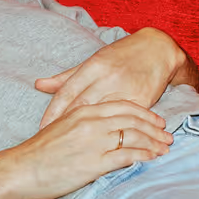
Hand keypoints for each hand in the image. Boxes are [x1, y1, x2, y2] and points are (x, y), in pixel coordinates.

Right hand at [0, 99, 172, 198]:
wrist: (21, 170)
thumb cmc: (39, 152)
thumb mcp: (61, 126)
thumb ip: (81, 120)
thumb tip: (98, 123)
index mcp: (83, 111)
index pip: (123, 106)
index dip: (144, 112)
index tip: (157, 120)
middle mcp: (91, 122)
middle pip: (133, 120)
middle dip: (154, 127)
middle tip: (167, 134)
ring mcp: (94, 142)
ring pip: (134, 136)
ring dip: (153, 142)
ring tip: (165, 148)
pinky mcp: (94, 163)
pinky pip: (127, 156)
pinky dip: (144, 156)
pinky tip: (153, 159)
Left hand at [35, 30, 186, 129]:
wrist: (158, 50)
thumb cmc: (122, 56)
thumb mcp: (94, 61)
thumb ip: (67, 77)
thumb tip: (39, 85)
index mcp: (94, 66)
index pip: (68, 91)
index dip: (54, 111)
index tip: (43, 127)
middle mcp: (108, 77)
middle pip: (82, 105)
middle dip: (66, 124)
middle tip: (53, 142)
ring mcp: (126, 89)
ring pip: (104, 116)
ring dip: (90, 132)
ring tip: (75, 148)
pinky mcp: (143, 101)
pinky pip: (125, 120)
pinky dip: (114, 132)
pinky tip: (104, 144)